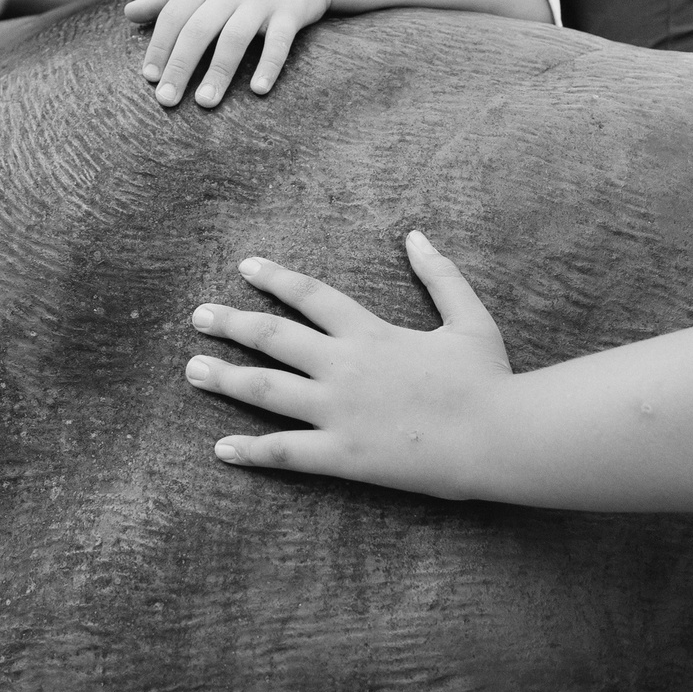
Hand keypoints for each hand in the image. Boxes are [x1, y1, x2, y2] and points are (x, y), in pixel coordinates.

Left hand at [124, 0, 331, 107]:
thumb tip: (128, 14)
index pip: (174, 15)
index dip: (160, 46)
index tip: (149, 78)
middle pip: (199, 29)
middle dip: (180, 65)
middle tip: (166, 100)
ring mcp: (261, 0)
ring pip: (234, 37)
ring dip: (219, 71)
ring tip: (205, 103)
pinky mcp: (291, 12)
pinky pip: (279, 41)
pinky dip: (269, 65)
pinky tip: (258, 90)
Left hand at [184, 231, 512, 497]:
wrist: (500, 436)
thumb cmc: (490, 378)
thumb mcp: (470, 317)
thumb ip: (440, 275)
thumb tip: (416, 236)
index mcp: (371, 333)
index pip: (311, 295)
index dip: (275, 279)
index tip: (245, 267)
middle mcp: (345, 366)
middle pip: (274, 338)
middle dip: (232, 324)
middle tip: (198, 316)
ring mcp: (339, 412)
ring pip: (267, 391)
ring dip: (226, 378)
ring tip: (193, 369)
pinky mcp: (343, 456)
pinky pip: (286, 452)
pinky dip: (251, 451)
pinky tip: (221, 449)